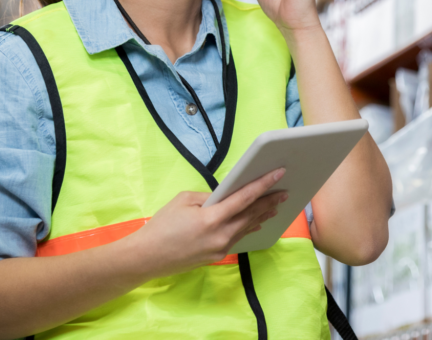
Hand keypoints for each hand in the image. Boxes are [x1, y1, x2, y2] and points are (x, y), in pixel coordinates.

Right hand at [128, 168, 287, 278]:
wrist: (147, 257)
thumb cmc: (162, 225)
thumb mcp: (183, 200)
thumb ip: (208, 196)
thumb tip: (224, 196)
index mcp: (212, 218)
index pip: (244, 198)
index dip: (263, 185)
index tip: (278, 174)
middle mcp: (221, 235)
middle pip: (251, 215)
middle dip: (269, 202)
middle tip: (284, 191)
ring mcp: (220, 248)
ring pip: (247, 228)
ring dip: (262, 216)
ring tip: (276, 206)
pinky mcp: (217, 256)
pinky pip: (237, 238)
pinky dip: (248, 227)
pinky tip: (257, 222)